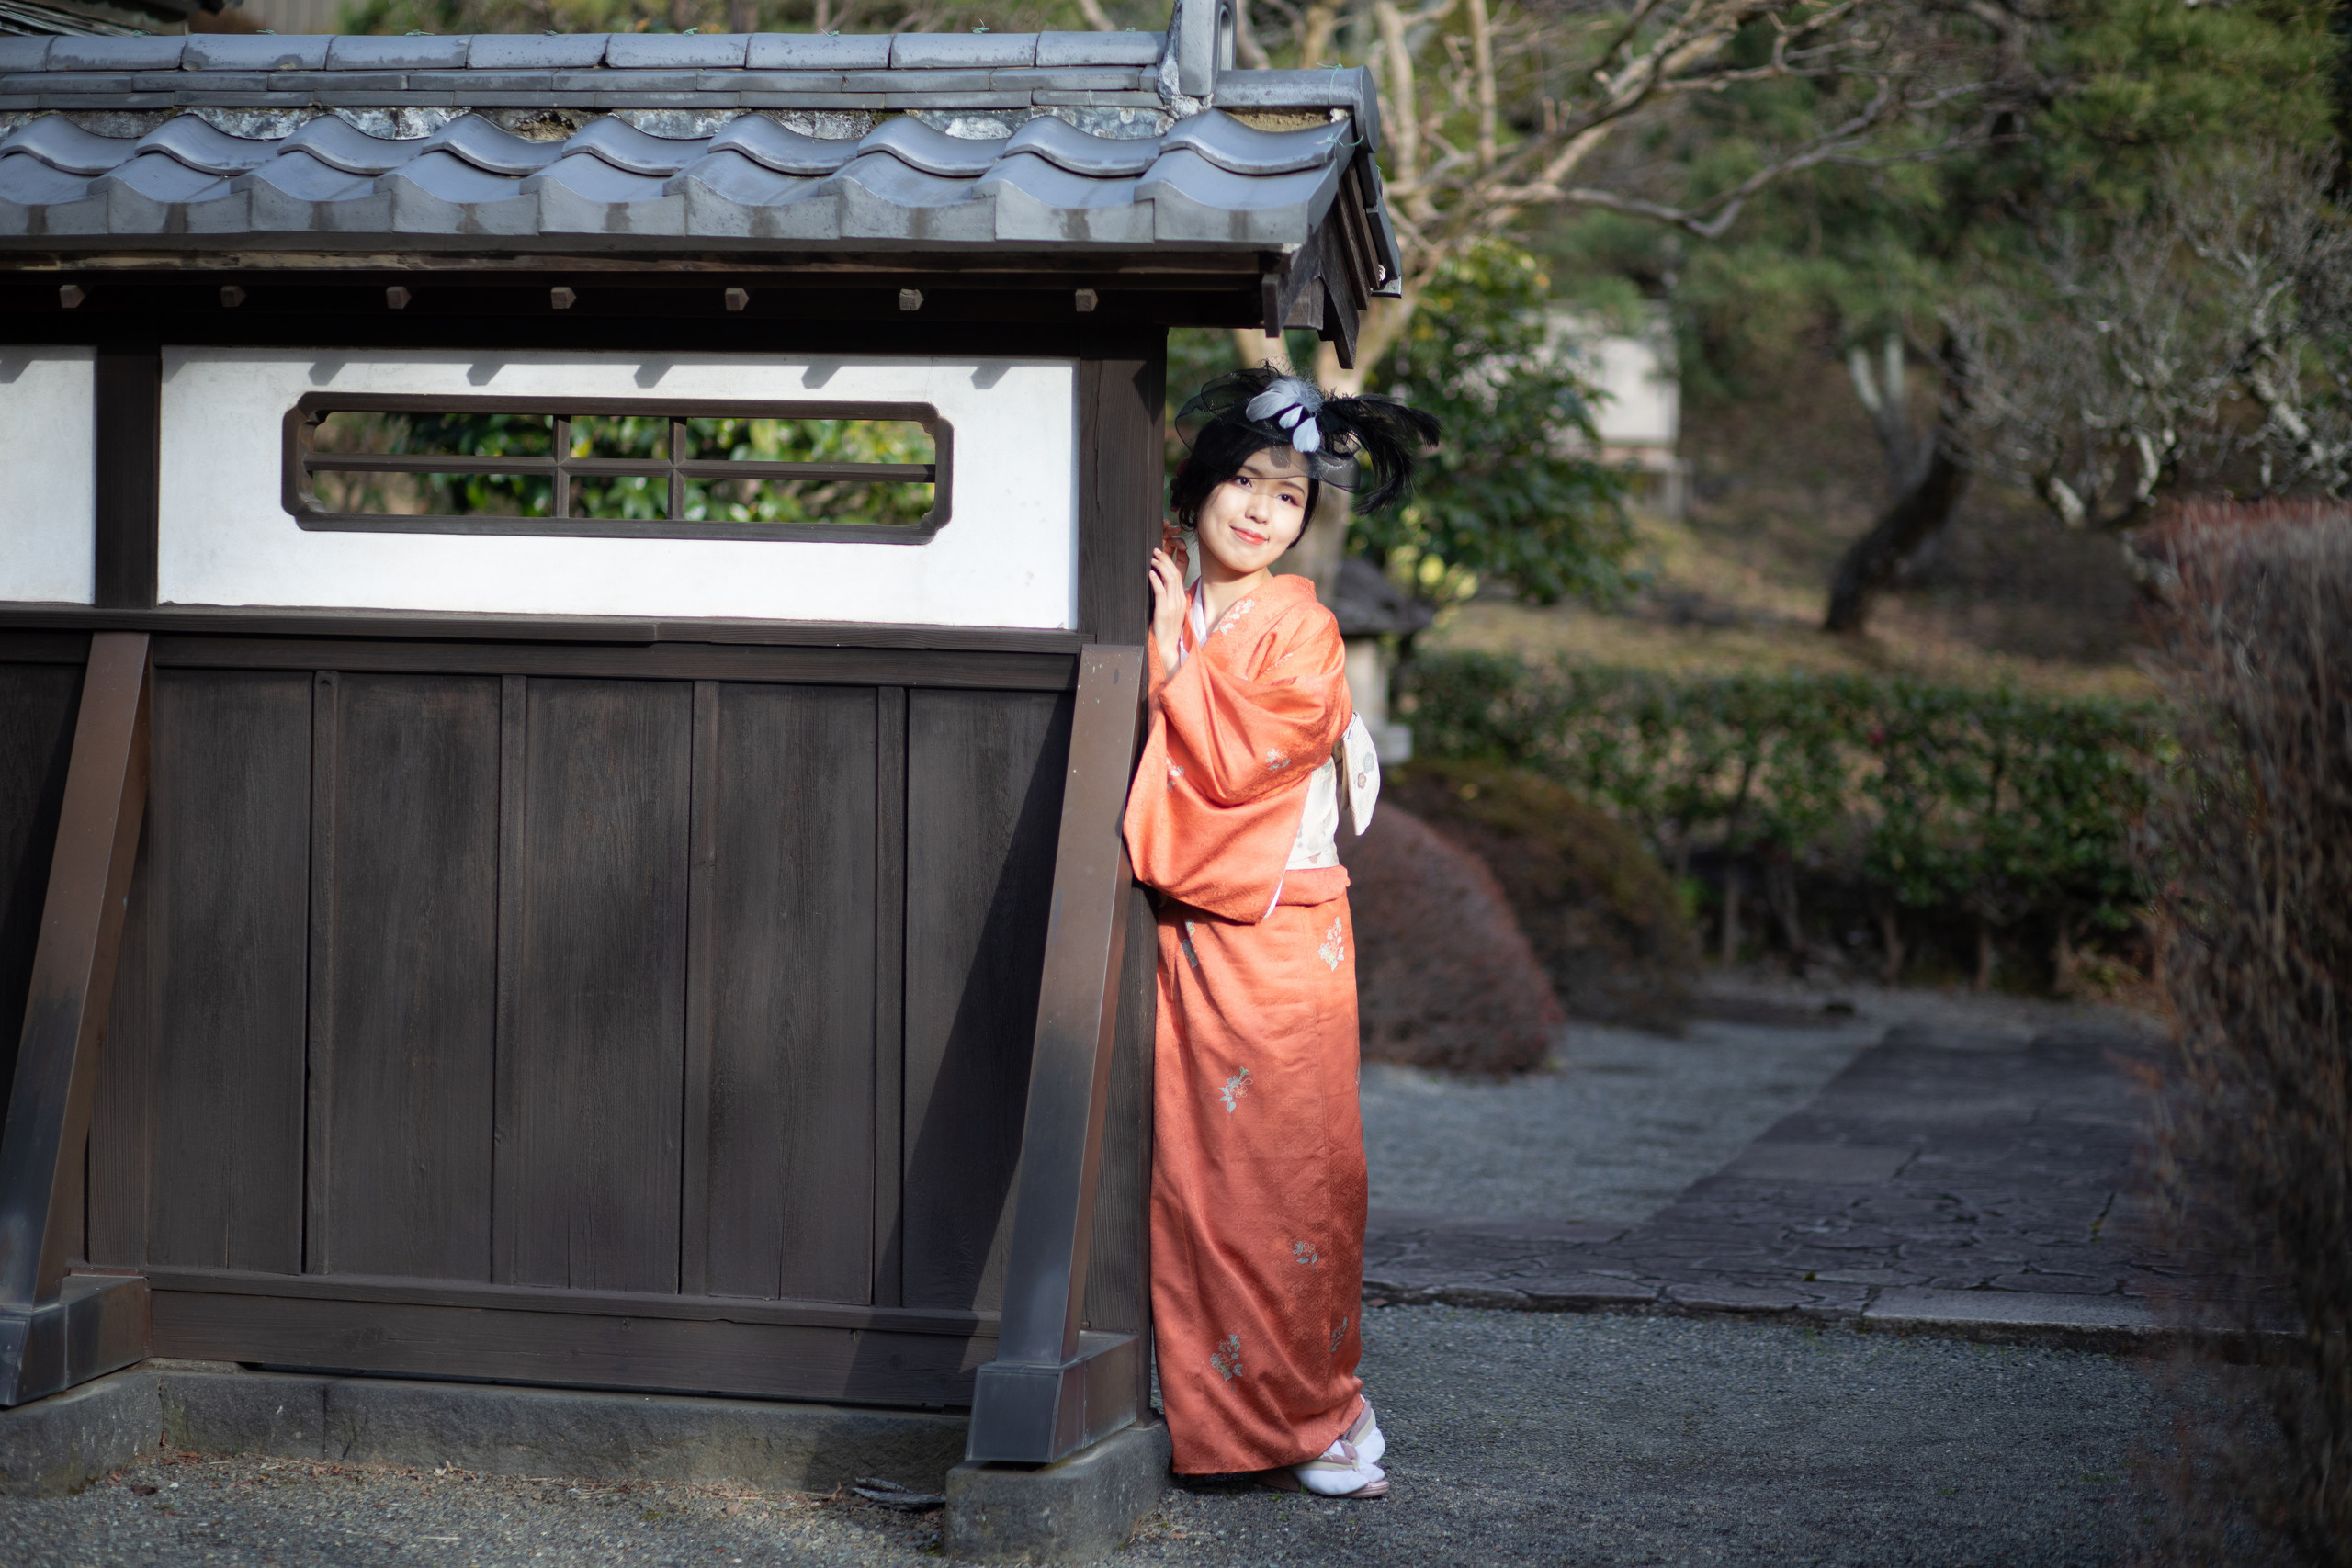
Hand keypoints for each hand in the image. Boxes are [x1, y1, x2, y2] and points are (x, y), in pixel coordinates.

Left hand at [1147, 544, 1185, 673]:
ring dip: (1161, 567)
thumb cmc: (1166, 628)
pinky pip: (1161, 592)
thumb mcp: (1171, 610)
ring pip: (1170, 580)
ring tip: (1153, 559)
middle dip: (1166, 560)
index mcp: (1182, 599)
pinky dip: (1156, 581)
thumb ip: (1169, 597)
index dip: (1171, 563)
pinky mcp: (1164, 610)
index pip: (1179, 576)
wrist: (1167, 645)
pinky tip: (1150, 574)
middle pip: (1175, 574)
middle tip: (1156, 551)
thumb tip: (1160, 583)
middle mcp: (1179, 600)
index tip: (1162, 555)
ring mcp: (1173, 605)